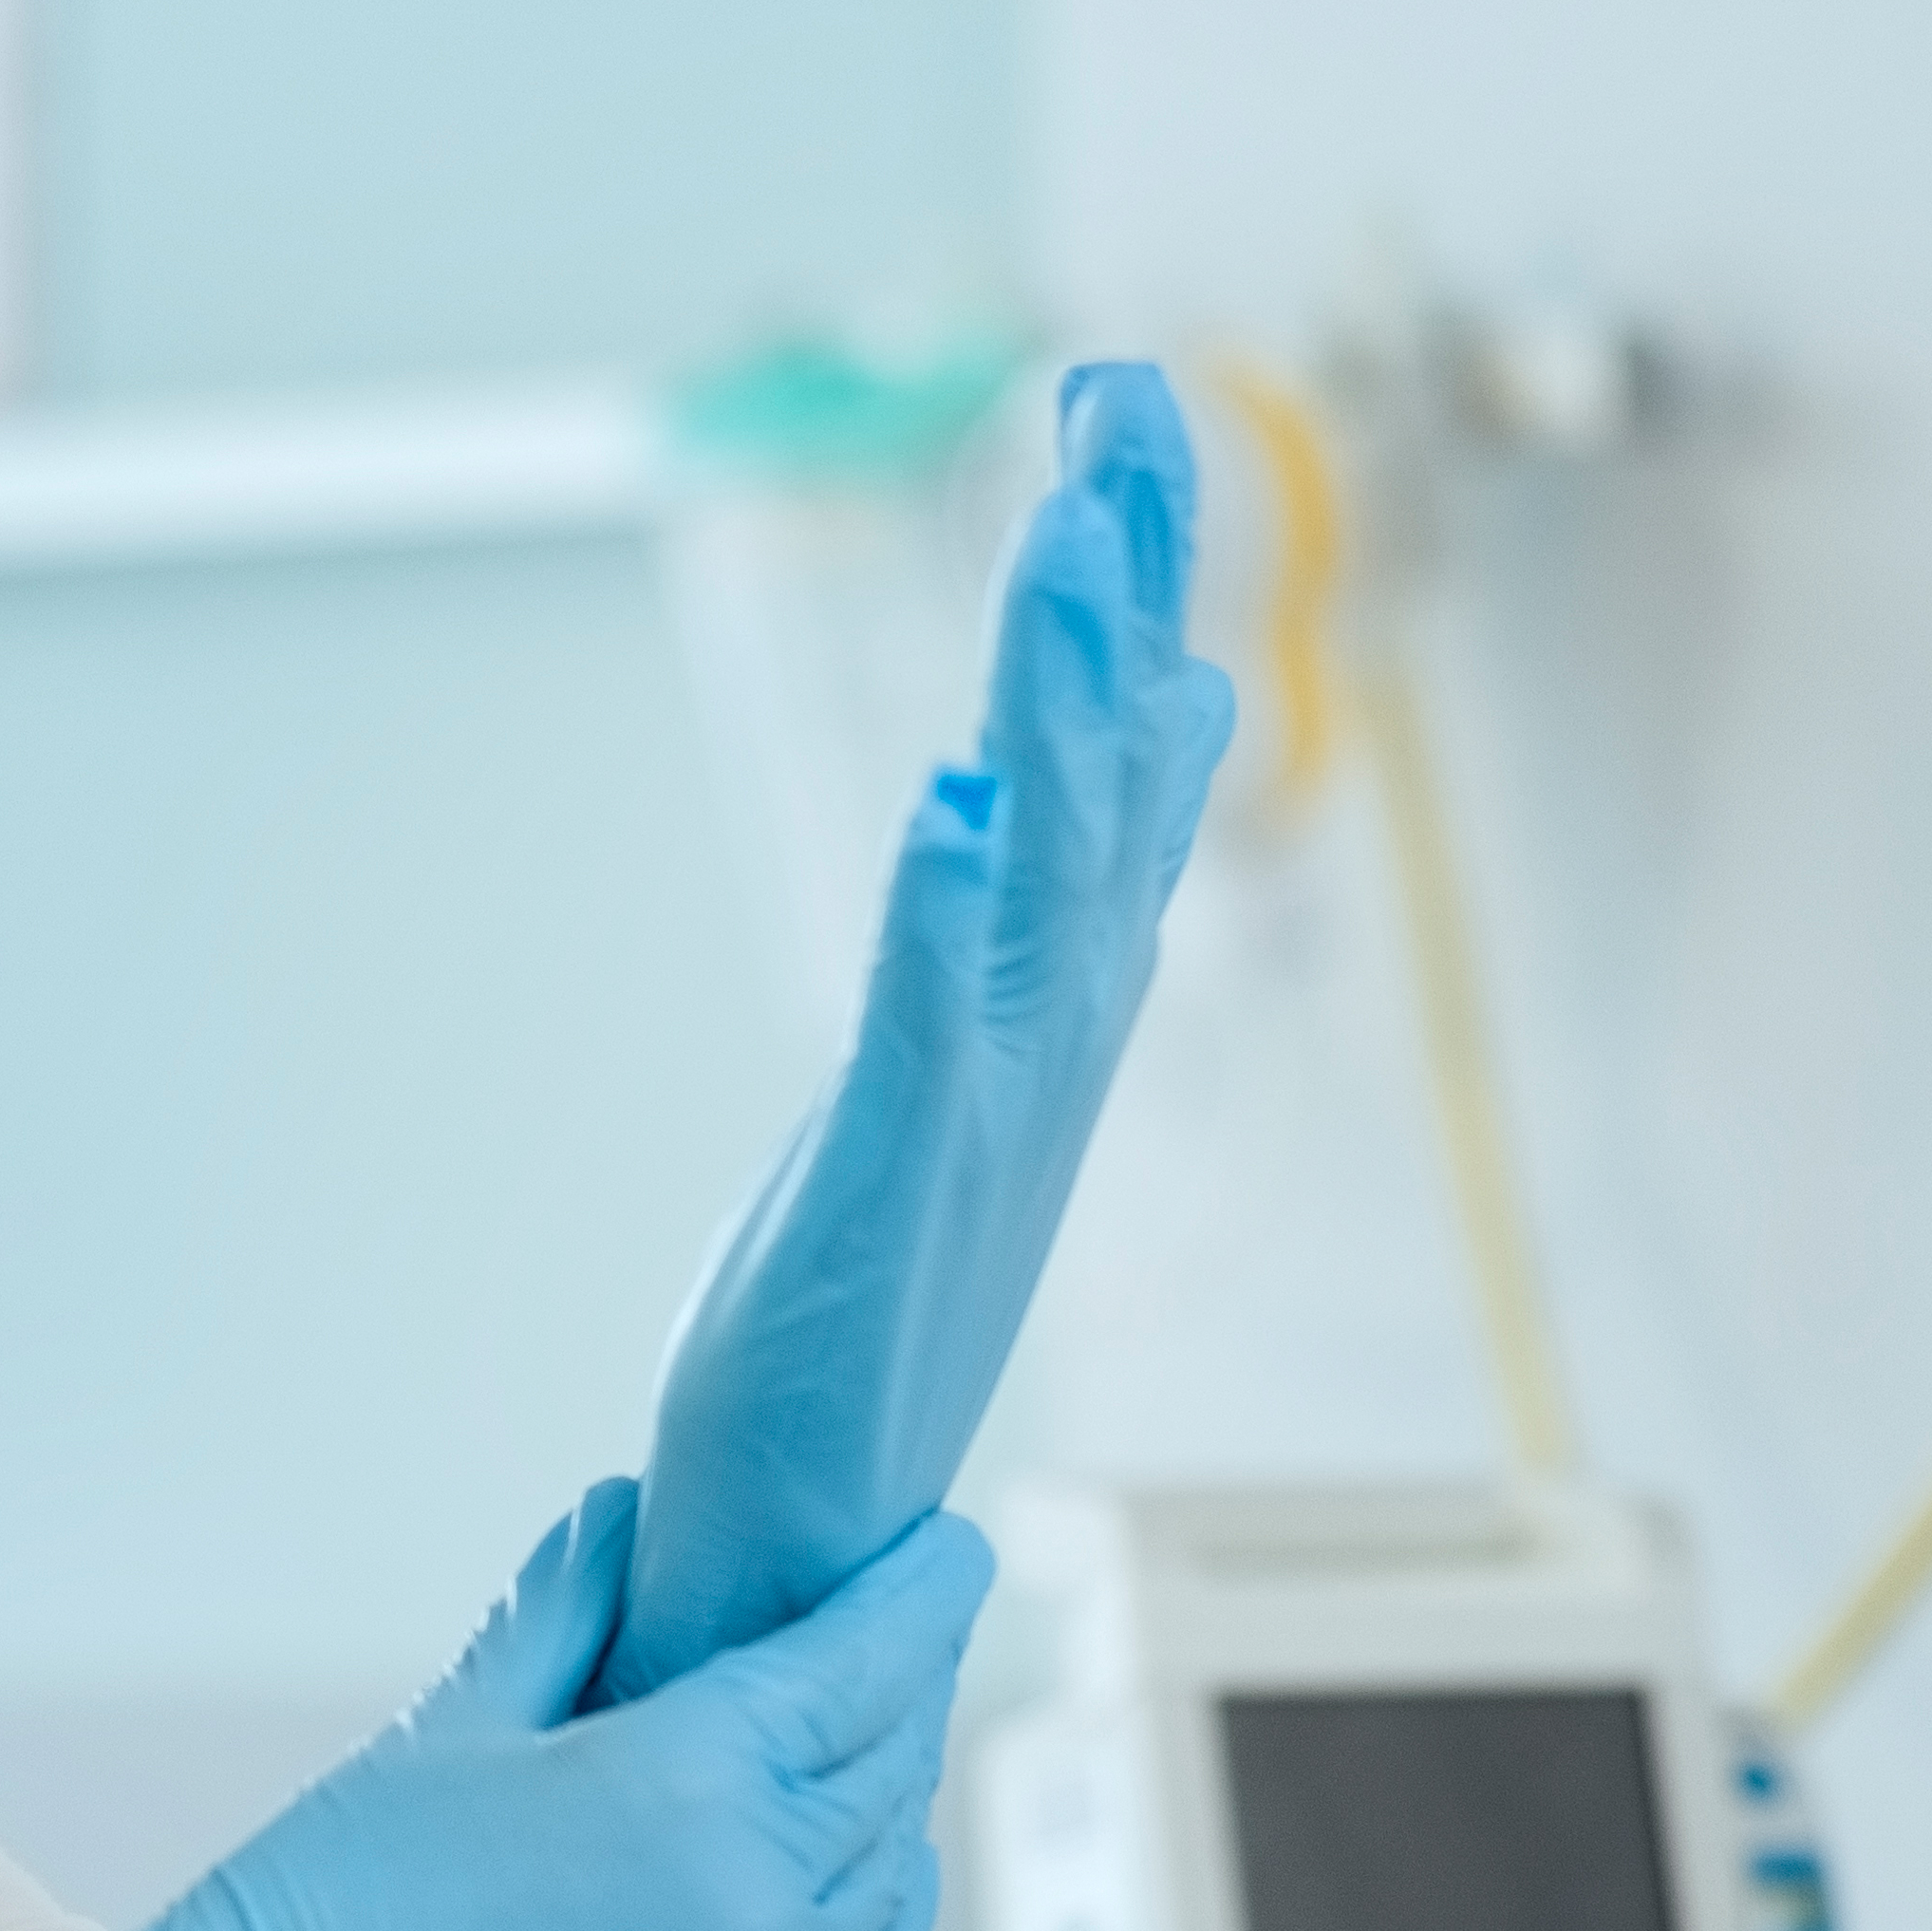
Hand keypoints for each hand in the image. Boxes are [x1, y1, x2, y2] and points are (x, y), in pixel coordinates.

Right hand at [0, 1484, 991, 1930]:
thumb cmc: (323, 1920)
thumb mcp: (446, 1729)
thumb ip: (563, 1614)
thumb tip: (628, 1523)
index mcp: (688, 1783)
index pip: (865, 1661)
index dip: (919, 1592)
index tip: (945, 1548)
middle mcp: (758, 1902)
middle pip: (890, 1763)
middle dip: (906, 1680)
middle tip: (894, 1626)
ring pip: (893, 1880)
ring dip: (894, 1798)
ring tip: (866, 1743)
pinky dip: (886, 1922)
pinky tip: (865, 1882)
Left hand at [615, 359, 1233, 1698]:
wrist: (805, 1535)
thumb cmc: (866, 1307)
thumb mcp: (955, 1070)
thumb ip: (1031, 913)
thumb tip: (1100, 748)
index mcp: (1051, 996)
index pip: (1110, 749)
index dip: (1126, 578)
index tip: (1120, 408)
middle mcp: (1045, 1034)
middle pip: (1098, 767)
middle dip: (1116, 575)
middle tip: (1121, 395)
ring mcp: (981, 1109)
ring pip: (1040, 868)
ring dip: (1053, 710)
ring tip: (1061, 551)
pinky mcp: (887, 1188)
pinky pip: (928, 1034)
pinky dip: (945, 925)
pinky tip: (946, 822)